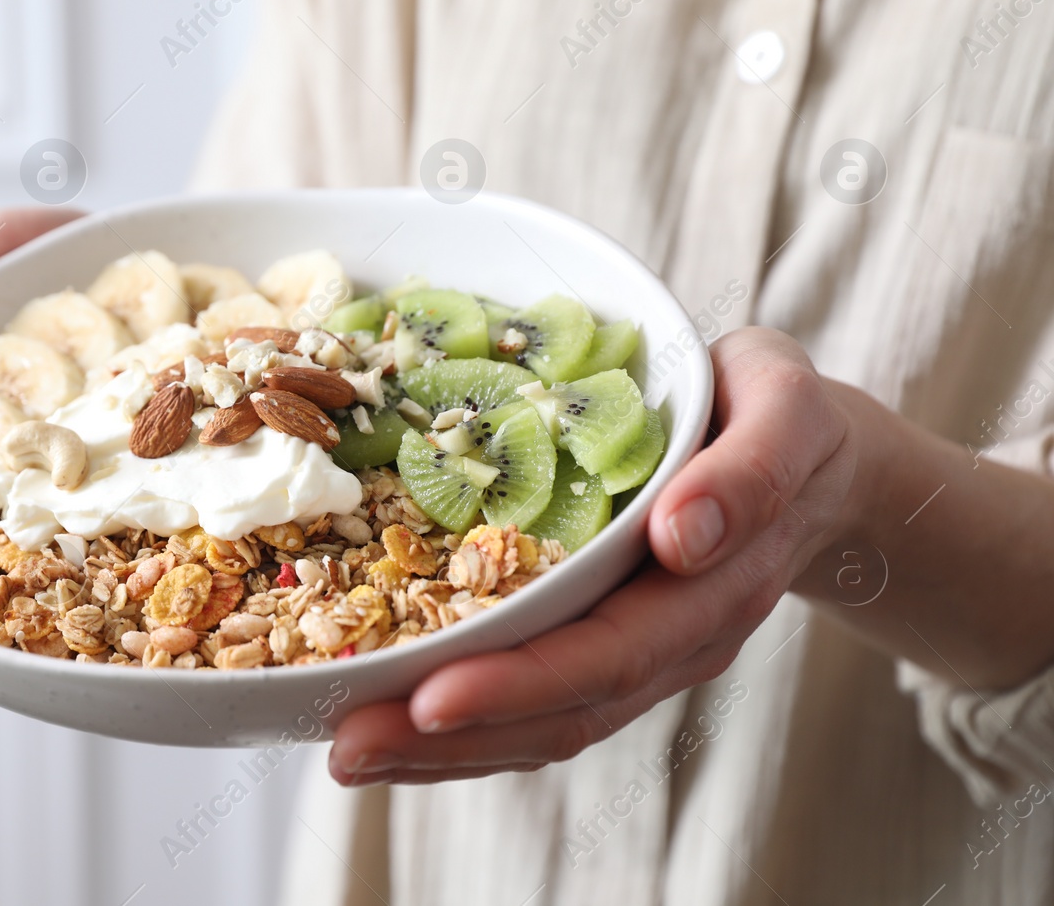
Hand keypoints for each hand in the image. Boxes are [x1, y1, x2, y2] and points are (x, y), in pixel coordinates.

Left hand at [328, 327, 858, 784]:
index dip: (520, 683)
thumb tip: (684, 538)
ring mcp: (641, 651)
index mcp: (715, 583)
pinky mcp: (607, 645)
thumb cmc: (779, 414)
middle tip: (350, 747)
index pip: (610, 651)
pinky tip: (393, 727)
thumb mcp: (786, 407)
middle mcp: (674, 638)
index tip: (430, 699)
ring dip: (444, 751)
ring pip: (545, 726)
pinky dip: (466, 728)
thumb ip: (751, 468)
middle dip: (453, 738)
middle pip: (564, 709)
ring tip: (349, 754)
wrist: (811, 459)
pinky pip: (538, 703)